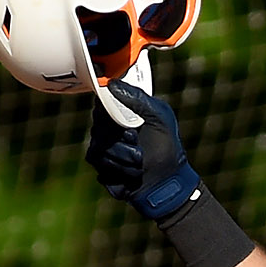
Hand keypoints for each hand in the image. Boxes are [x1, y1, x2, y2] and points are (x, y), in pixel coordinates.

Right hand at [84, 81, 201, 219]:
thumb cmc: (167, 148)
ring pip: (99, 145)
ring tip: (140, 162)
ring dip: (124, 156)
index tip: (129, 124)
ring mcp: (102, 144)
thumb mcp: (160, 116)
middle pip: (99, 124)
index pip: (103, 101)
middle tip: (138, 144)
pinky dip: (119, 168)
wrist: (166, 182)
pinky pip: (98, 161)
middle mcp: (109, 126)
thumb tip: (111, 84)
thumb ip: (138, 98)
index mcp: (124, 111)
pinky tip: (131, 173)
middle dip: (122, 138)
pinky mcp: (99, 164)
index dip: (111, 111)